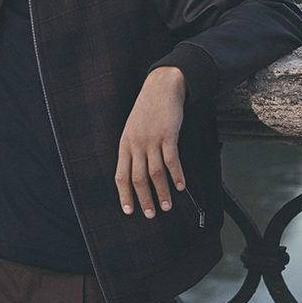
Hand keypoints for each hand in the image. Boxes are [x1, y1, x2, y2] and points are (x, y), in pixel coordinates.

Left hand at [115, 66, 185, 217]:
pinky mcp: (168, 135)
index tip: (128, 211)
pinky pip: (171, 160)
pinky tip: (181, 187)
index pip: (120, 175)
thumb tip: (137, 174)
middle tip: (150, 215)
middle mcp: (136, 144)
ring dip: (162, 192)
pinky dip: (176, 176)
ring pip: (155, 173)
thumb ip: (133, 150)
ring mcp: (151, 139)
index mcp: (125, 144)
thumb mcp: (132, 129)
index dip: (124, 195)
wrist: (160, 87)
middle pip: (137, 178)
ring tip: (167, 206)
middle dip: (144, 199)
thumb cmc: (147, 110)